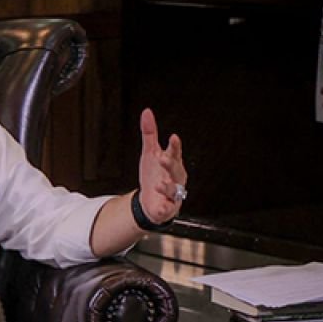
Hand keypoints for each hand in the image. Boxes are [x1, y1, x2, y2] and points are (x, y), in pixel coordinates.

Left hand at [137, 108, 187, 225]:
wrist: (150, 201)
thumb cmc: (154, 174)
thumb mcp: (150, 153)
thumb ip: (149, 134)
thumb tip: (147, 113)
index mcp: (172, 163)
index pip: (175, 152)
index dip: (175, 146)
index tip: (173, 138)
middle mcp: (175, 178)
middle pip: (175, 170)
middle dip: (171, 164)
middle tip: (163, 158)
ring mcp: (172, 194)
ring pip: (173, 190)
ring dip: (167, 187)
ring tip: (159, 184)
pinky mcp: (167, 208)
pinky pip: (167, 209)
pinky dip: (164, 208)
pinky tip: (161, 207)